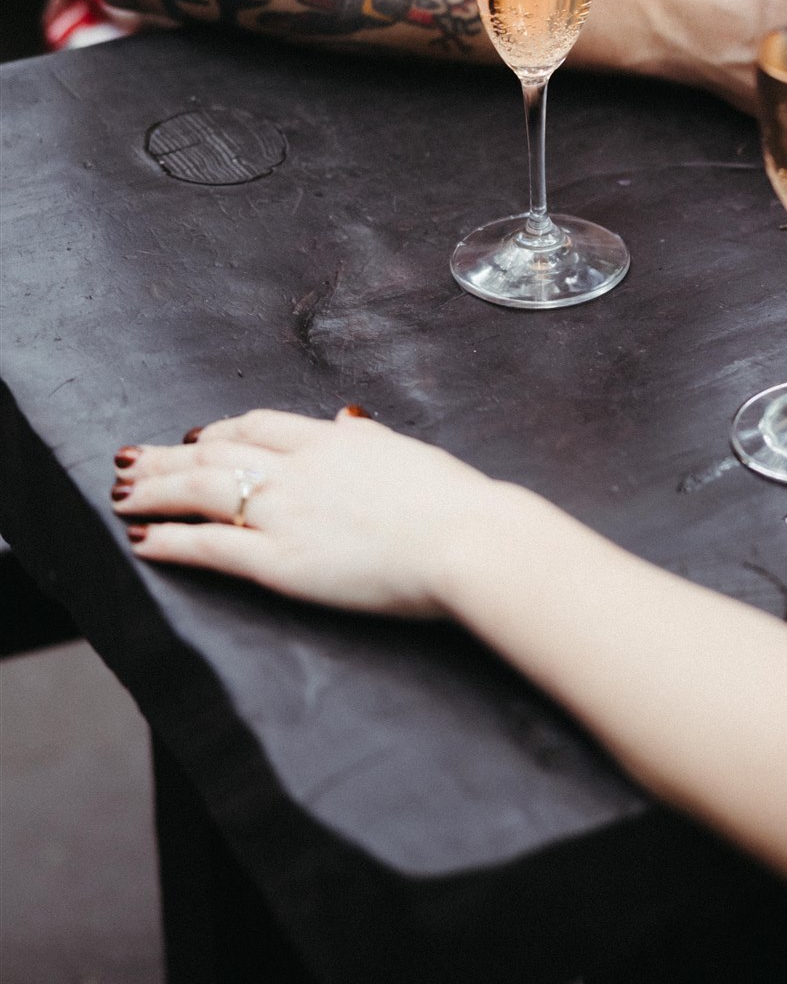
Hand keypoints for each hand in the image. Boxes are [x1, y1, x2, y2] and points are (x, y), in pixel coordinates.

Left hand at [110, 409, 516, 615]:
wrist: (468, 540)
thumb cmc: (457, 505)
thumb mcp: (410, 455)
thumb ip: (372, 441)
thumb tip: (351, 422)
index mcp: (333, 441)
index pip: (257, 426)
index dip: (219, 431)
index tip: (196, 438)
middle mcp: (299, 468)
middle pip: (215, 451)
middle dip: (166, 457)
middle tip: (131, 461)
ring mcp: (284, 512)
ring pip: (199, 490)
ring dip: (153, 491)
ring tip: (120, 495)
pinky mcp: (278, 561)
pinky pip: (208, 545)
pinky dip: (169, 540)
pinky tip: (142, 541)